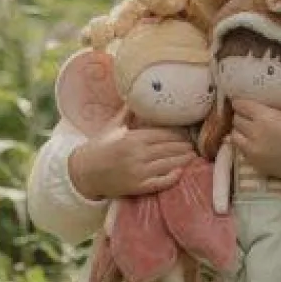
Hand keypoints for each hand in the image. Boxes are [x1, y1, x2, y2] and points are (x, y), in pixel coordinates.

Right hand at [69, 124, 196, 200]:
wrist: (84, 172)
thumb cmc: (99, 147)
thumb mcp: (112, 126)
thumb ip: (128, 112)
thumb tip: (136, 94)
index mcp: (133, 138)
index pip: (165, 134)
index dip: (180, 135)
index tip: (189, 133)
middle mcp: (138, 154)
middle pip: (170, 149)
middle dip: (185, 147)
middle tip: (196, 146)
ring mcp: (139, 172)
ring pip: (169, 164)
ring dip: (184, 161)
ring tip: (193, 157)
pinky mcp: (138, 187)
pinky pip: (161, 182)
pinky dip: (172, 178)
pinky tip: (181, 172)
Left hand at [230, 101, 280, 193]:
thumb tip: (277, 93)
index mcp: (265, 117)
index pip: (240, 105)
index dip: (240, 102)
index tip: (244, 101)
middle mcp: (255, 133)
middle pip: (236, 119)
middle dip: (241, 115)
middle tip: (248, 114)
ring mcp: (252, 150)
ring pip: (234, 135)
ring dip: (240, 131)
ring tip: (249, 129)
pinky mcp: (254, 163)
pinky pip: (240, 150)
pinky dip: (244, 144)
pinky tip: (255, 142)